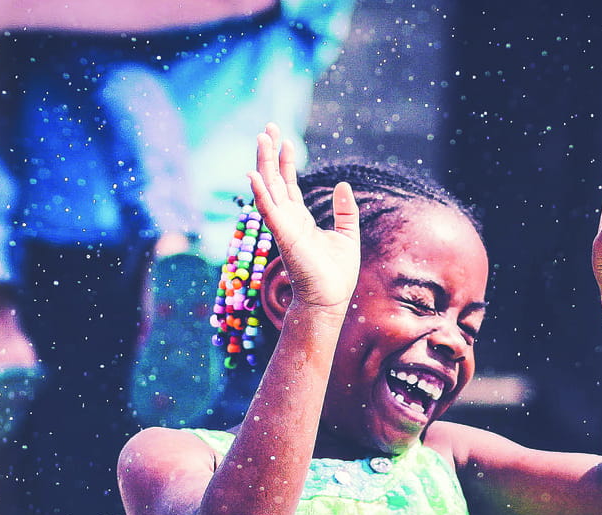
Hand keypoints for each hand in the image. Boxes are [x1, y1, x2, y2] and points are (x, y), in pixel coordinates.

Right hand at [249, 124, 359, 314]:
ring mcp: (283, 227)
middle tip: (267, 127)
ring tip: (260, 138)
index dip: (286, 161)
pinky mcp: (284, 236)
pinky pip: (269, 210)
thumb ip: (345, 210)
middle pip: (275, 179)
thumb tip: (342, 183)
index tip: (285, 139)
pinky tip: (254, 174)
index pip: (289, 184)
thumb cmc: (336, 275)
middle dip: (271, 153)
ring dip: (263, 163)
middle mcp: (288, 219)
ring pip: (269, 188)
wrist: (331, 300)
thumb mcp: (347, 235)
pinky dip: (261, 192)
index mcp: (300, 219)